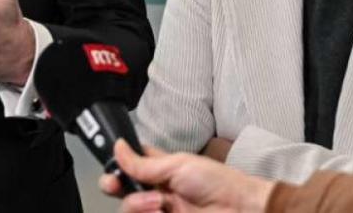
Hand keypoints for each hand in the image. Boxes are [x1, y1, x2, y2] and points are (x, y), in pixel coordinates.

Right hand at [98, 140, 274, 212]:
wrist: (241, 210)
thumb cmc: (217, 182)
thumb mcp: (178, 165)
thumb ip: (144, 162)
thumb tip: (118, 147)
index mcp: (159, 169)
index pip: (128, 167)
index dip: (116, 169)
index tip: (111, 172)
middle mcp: (156, 190)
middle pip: (122, 191)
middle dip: (116, 188)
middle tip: (117, 187)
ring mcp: (161, 210)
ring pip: (130, 209)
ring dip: (137, 205)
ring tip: (158, 204)